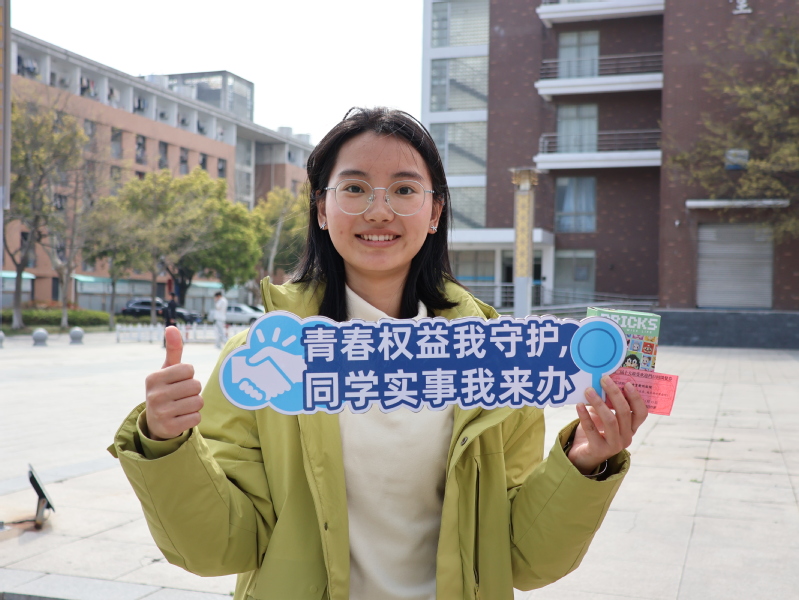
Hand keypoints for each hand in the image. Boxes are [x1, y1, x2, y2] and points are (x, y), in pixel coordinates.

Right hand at [144, 326, 203, 440]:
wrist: (156, 422)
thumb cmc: (166, 389)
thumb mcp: (167, 370)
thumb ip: (173, 349)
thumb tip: (172, 327)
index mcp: (154, 378)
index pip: (189, 369)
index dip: (188, 375)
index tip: (178, 381)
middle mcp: (154, 395)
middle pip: (195, 386)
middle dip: (193, 390)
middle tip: (180, 396)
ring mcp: (161, 412)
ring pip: (198, 402)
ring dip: (194, 404)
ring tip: (181, 406)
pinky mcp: (169, 428)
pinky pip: (196, 418)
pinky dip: (193, 418)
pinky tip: (181, 418)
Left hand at [566, 375, 647, 474]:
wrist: (583, 455)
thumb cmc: (596, 430)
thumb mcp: (603, 416)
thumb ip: (606, 403)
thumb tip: (601, 382)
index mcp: (631, 428)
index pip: (641, 413)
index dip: (636, 398)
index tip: (627, 383)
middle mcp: (626, 437)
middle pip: (624, 413)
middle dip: (614, 394)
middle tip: (604, 379)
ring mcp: (614, 445)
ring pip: (610, 421)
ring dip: (598, 403)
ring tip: (588, 390)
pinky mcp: (599, 450)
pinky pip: (592, 430)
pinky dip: (585, 416)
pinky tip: (579, 405)